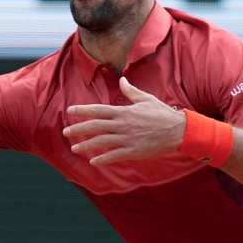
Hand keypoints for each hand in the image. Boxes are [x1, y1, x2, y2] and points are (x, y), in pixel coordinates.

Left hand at [63, 77, 184, 164]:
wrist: (178, 130)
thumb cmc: (162, 113)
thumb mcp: (146, 99)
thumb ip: (131, 92)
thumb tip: (122, 81)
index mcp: (123, 111)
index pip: (98, 110)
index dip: (82, 110)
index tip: (69, 110)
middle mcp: (122, 125)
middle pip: (95, 126)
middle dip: (78, 129)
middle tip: (65, 132)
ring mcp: (126, 139)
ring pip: (101, 142)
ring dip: (86, 146)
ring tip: (74, 149)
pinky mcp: (133, 151)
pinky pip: (114, 156)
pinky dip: (102, 159)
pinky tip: (93, 161)